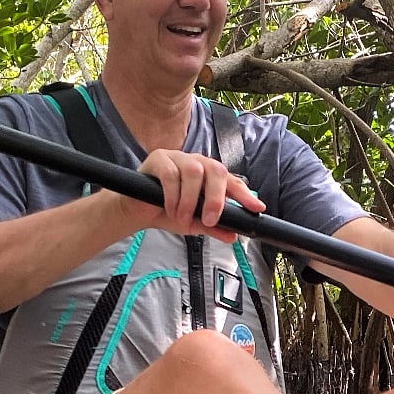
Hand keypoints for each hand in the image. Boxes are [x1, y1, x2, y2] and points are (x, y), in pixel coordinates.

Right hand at [116, 149, 265, 242]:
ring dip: (189, 199)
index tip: (256, 208)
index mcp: (208, 175)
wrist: (136, 212)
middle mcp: (196, 162)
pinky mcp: (158, 159)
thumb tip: (233, 236)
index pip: (231, 180)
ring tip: (182, 218)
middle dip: (216, 197)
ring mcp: (177, 157)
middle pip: (215, 169)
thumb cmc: (166, 212)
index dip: (245, 193)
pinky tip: (169, 209)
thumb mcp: (193, 224)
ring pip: (193, 170)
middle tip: (210, 220)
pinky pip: (170, 174)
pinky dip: (172, 195)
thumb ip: (212, 228)